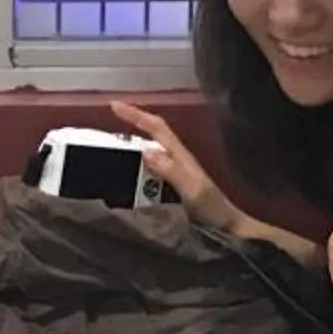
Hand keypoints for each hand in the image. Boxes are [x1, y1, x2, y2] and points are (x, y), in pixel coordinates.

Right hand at [109, 102, 242, 233]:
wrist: (227, 227)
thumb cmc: (213, 209)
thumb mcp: (193, 189)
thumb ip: (171, 171)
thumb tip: (145, 151)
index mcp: (180, 156)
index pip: (157, 128)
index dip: (136, 115)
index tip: (114, 106)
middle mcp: (176, 160)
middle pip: (151, 136)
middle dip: (131, 127)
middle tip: (105, 132)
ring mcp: (174, 172)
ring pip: (148, 153)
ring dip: (131, 149)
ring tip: (109, 153)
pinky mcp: (172, 186)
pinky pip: (148, 172)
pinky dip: (135, 169)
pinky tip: (125, 177)